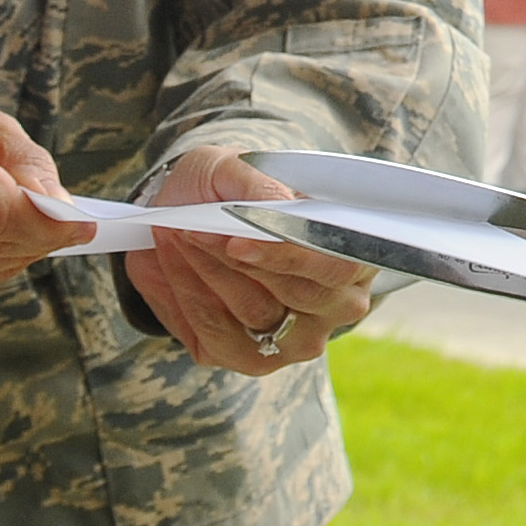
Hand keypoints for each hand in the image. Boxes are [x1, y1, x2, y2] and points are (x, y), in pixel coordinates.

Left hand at [125, 145, 380, 374]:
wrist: (193, 213)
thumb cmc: (233, 189)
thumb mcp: (239, 167)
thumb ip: (260, 183)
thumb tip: (278, 206)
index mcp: (356, 255)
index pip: (338, 266)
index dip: (291, 255)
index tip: (238, 239)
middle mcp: (336, 307)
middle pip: (298, 295)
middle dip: (238, 262)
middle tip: (192, 229)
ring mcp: (295, 340)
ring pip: (253, 314)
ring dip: (207, 273)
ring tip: (174, 234)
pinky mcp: (249, 357)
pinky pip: (216, 334)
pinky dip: (186, 294)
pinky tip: (169, 261)